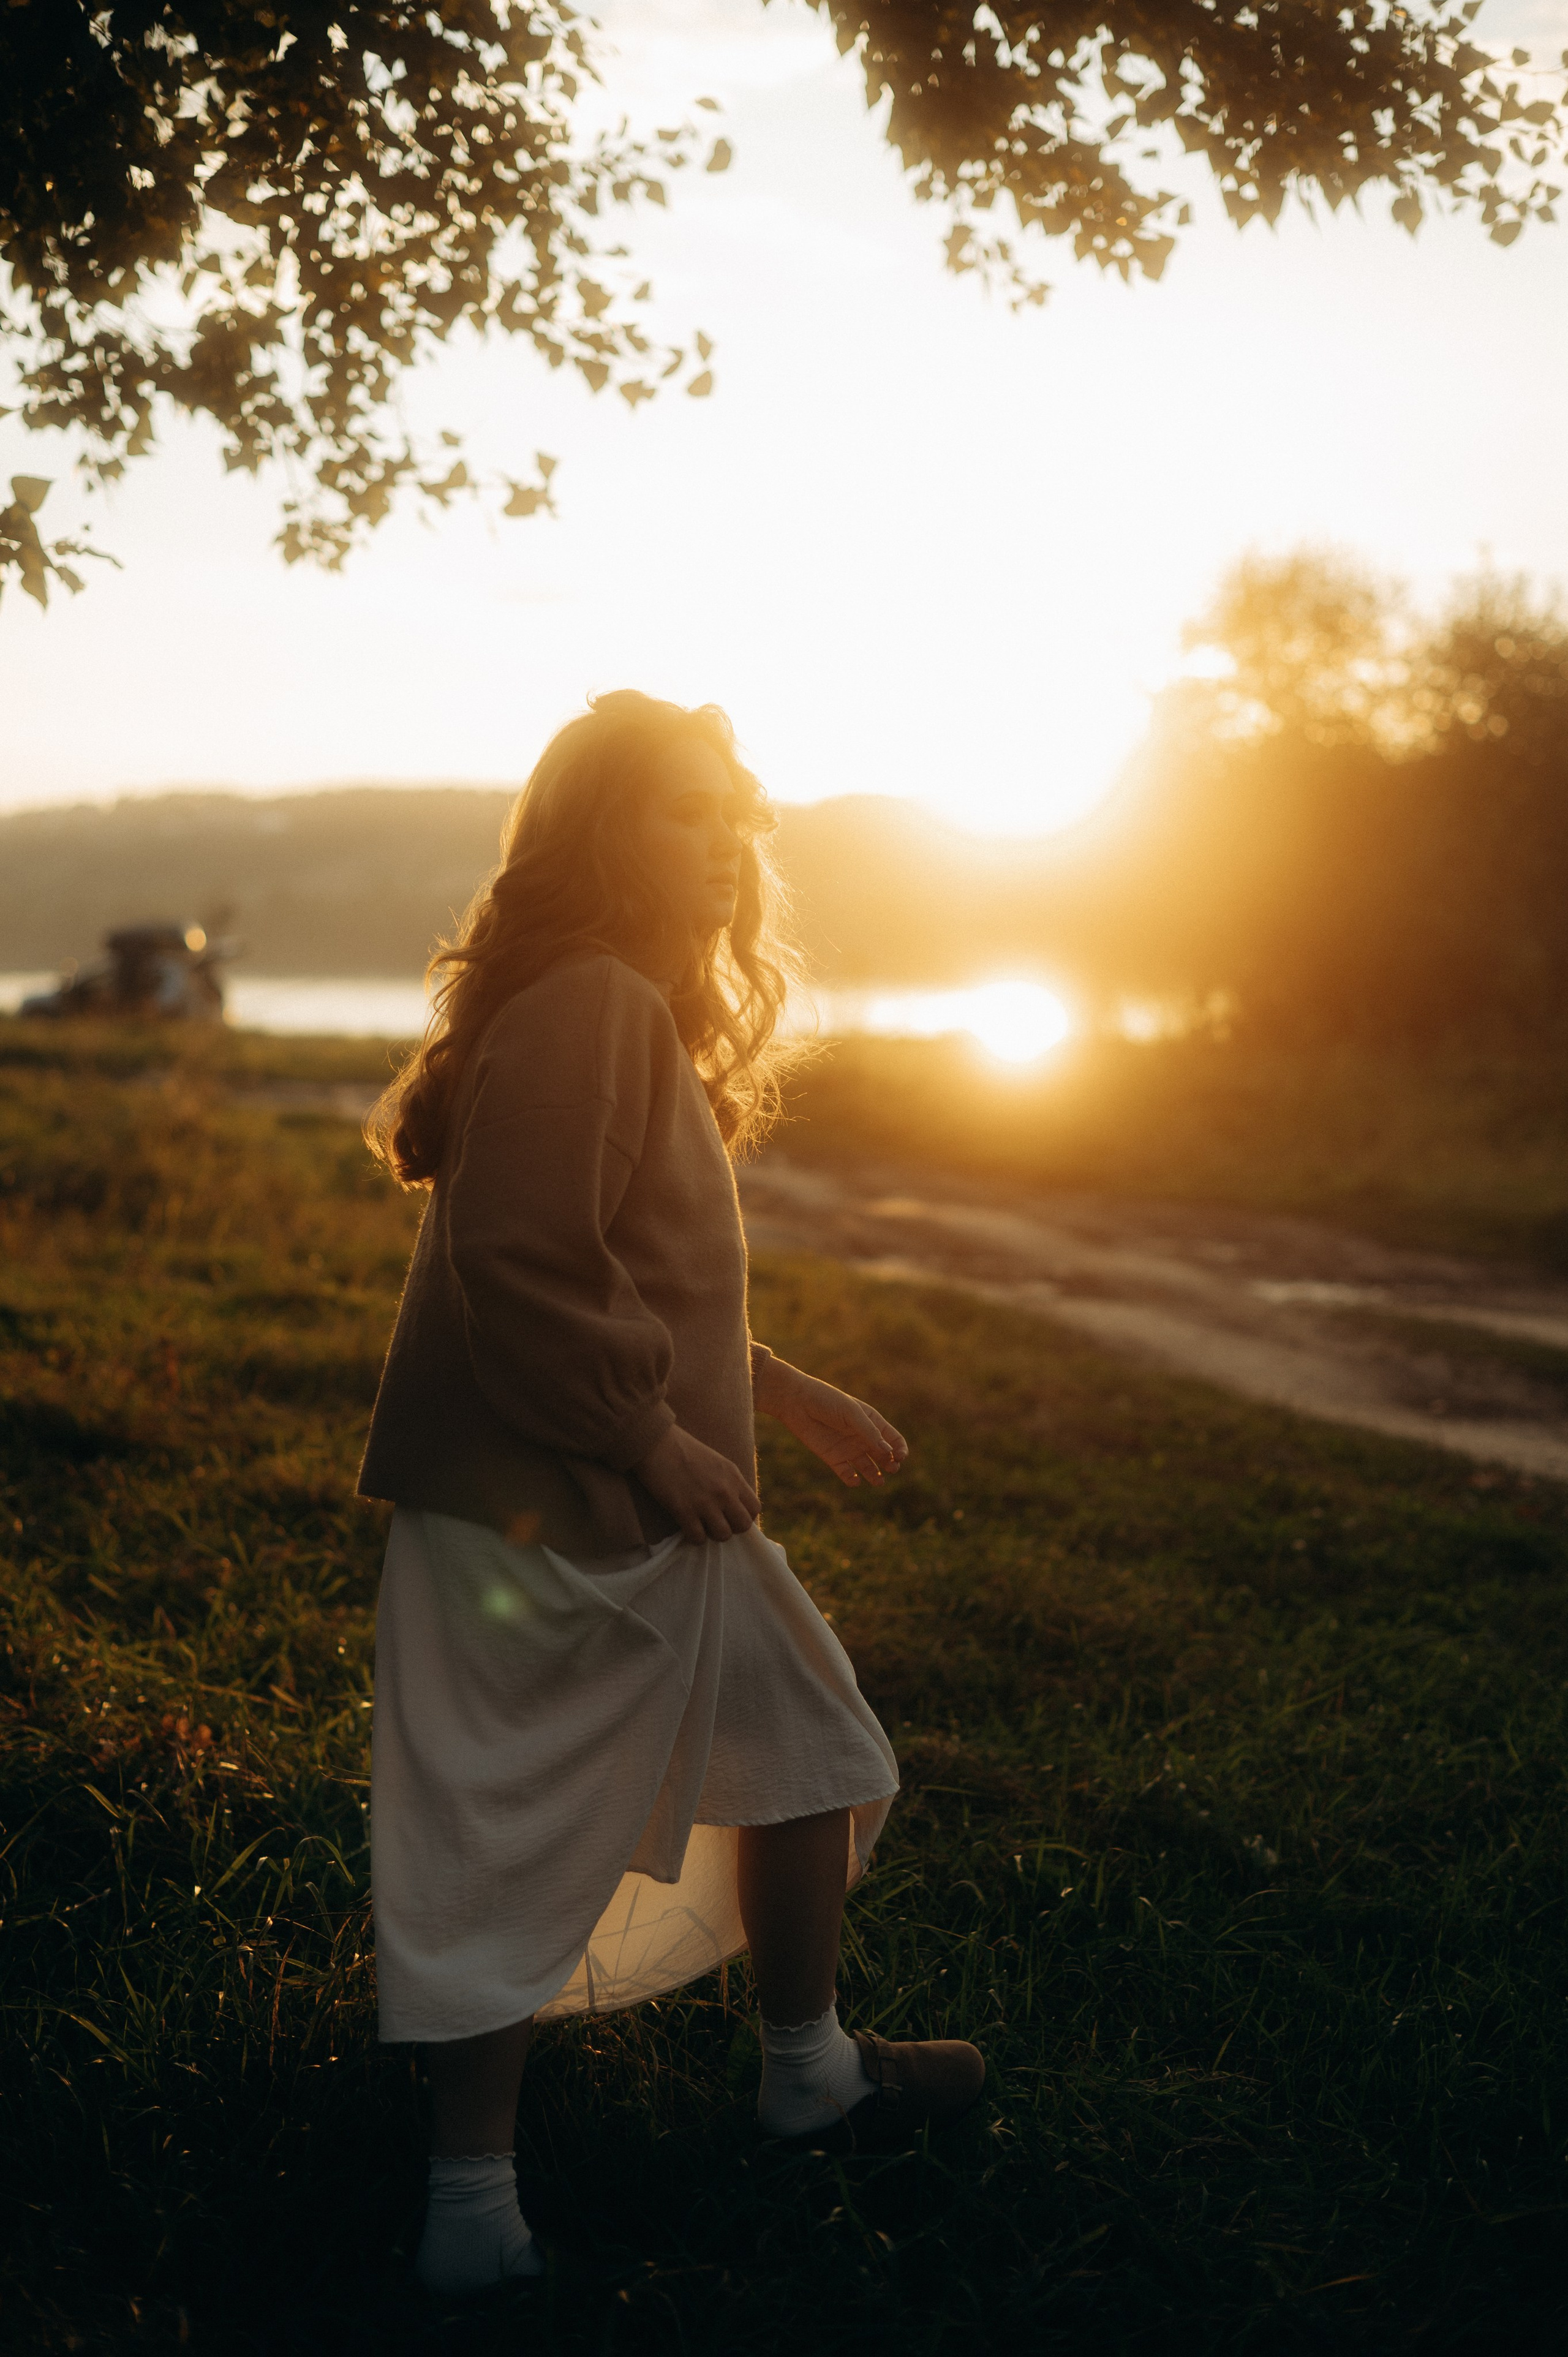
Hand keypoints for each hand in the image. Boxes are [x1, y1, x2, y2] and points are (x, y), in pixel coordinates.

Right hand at [632, 1424, 760, 1543]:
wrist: (656, 1444)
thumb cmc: (684, 1450)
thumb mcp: (717, 1462)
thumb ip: (729, 1482)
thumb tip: (733, 1504)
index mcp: (733, 1477)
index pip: (755, 1508)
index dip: (745, 1516)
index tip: (731, 1515)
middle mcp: (724, 1491)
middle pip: (743, 1525)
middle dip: (732, 1528)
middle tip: (717, 1522)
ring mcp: (705, 1502)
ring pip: (723, 1535)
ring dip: (713, 1534)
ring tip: (702, 1525)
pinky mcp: (684, 1511)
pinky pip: (698, 1537)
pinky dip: (693, 1537)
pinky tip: (687, 1527)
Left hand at [756, 1360, 908, 1487]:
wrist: (796, 1402)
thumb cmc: (826, 1401)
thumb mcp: (851, 1413)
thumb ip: (869, 1431)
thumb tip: (888, 1452)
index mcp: (871, 1422)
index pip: (893, 1439)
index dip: (900, 1449)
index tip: (899, 1456)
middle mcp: (862, 1437)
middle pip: (883, 1455)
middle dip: (890, 1464)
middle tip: (892, 1469)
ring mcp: (848, 1448)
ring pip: (867, 1468)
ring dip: (875, 1476)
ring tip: (879, 1482)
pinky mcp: (833, 1458)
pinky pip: (846, 1473)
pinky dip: (852, 1479)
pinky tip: (854, 1480)